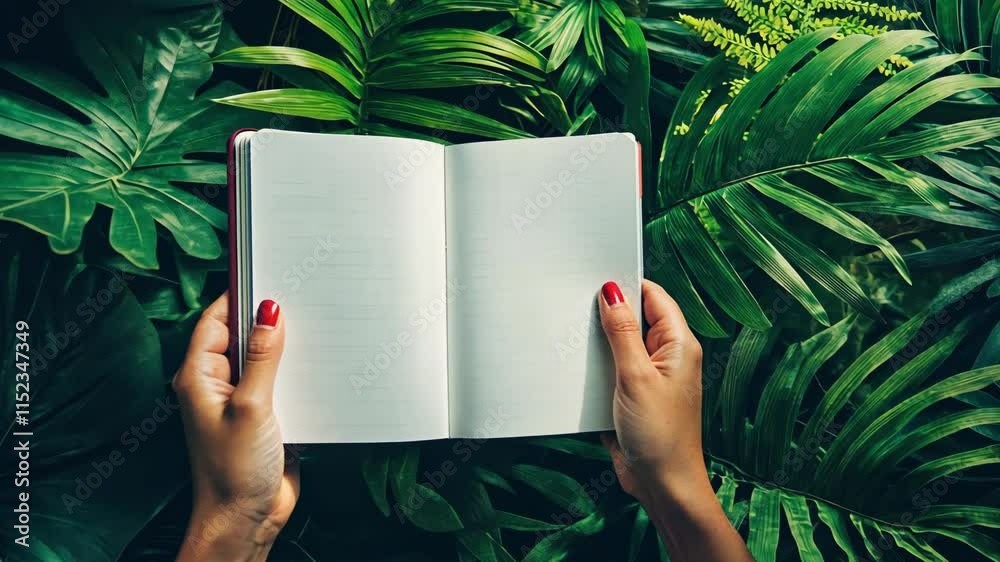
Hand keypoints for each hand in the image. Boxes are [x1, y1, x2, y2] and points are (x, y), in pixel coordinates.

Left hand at [173, 294, 298, 561]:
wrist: (247, 518)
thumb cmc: (234, 472)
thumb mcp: (252, 406)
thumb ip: (263, 358)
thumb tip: (270, 312)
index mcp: (199, 376)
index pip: (216, 320)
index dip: (240, 296)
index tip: (268, 273)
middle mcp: (217, 383)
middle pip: (242, 335)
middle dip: (269, 319)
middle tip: (300, 299)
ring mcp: (241, 398)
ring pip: (264, 358)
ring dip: (286, 348)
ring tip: (313, 330)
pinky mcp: (265, 414)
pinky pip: (280, 381)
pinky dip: (296, 371)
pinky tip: (317, 365)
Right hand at [598, 280, 751, 561]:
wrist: (662, 486)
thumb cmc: (660, 435)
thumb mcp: (635, 376)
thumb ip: (622, 332)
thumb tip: (612, 292)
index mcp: (678, 345)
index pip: (653, 297)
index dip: (626, 284)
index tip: (594, 277)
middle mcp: (665, 357)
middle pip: (634, 319)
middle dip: (606, 313)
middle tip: (575, 305)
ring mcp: (648, 378)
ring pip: (618, 346)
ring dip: (596, 344)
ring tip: (570, 336)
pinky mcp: (631, 397)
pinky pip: (609, 372)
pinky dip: (593, 370)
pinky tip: (572, 369)